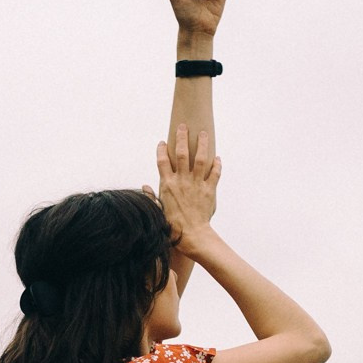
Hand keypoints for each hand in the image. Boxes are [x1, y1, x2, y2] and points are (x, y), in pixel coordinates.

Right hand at [155, 126, 220, 251]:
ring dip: (202, 145)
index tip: (162, 142)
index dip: (162, 150)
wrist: (192, 235)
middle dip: (182, 138)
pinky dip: (217, 165)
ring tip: (204, 134)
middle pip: (181, 153)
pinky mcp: (209, 190)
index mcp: (167, 184)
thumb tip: (145, 186)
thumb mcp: (158, 210)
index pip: (162, 161)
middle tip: (184, 126)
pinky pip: (214, 174)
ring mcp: (196, 184)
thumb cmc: (172, 226)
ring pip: (200, 159)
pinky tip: (217, 158)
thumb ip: (151, 196)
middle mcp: (182, 181)